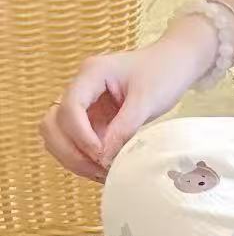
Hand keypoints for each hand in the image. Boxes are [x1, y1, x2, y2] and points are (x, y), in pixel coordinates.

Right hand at [39, 15, 218, 179]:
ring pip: (58, 134)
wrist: (178, 62)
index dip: (80, 134)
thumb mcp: (148, 100)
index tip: (100, 154)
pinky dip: (83, 156)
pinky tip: (103, 169)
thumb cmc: (165, 72)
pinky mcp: (92, 117)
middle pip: (54, 123)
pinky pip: (76, 141)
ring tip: (101, 172)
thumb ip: (124, 127)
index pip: (70, 106)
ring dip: (73, 157)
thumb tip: (103, 157)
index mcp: (92, 73)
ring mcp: (85, 103)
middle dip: (70, 149)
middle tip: (98, 168)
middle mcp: (81, 87)